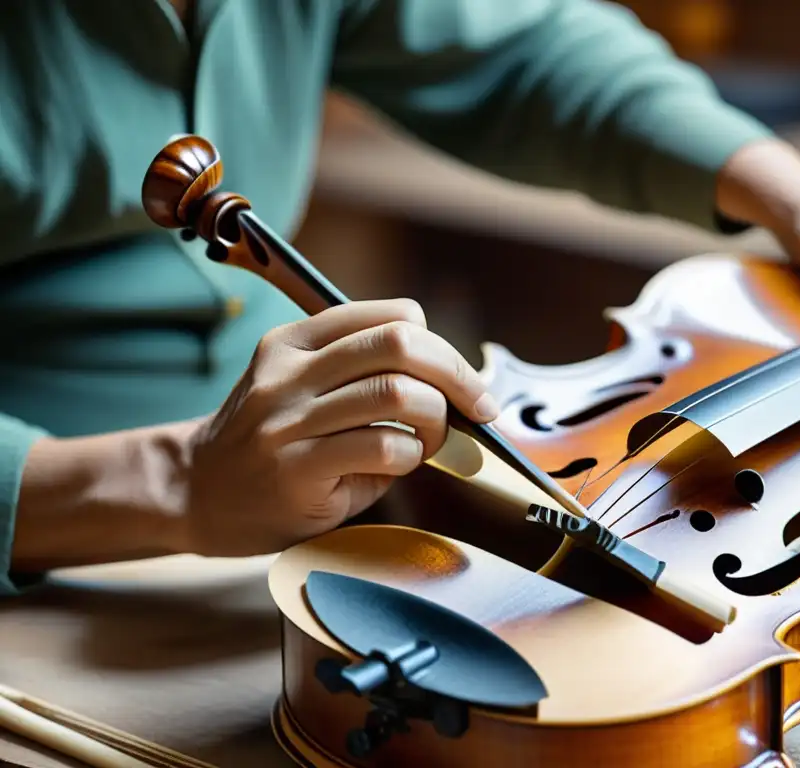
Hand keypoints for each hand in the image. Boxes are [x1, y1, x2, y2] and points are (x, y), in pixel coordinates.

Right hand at [182, 298, 498, 556]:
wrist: (193, 492)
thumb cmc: (269, 442)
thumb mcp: (300, 388)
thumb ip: (364, 377)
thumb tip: (453, 388)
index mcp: (295, 341)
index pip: (390, 315)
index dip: (441, 344)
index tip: (461, 379)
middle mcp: (289, 371)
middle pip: (400, 344)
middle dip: (456, 374)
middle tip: (478, 407)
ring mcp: (288, 418)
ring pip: (396, 393)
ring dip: (436, 419)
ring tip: (430, 441)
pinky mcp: (295, 468)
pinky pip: (381, 445)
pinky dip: (409, 454)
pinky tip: (398, 464)